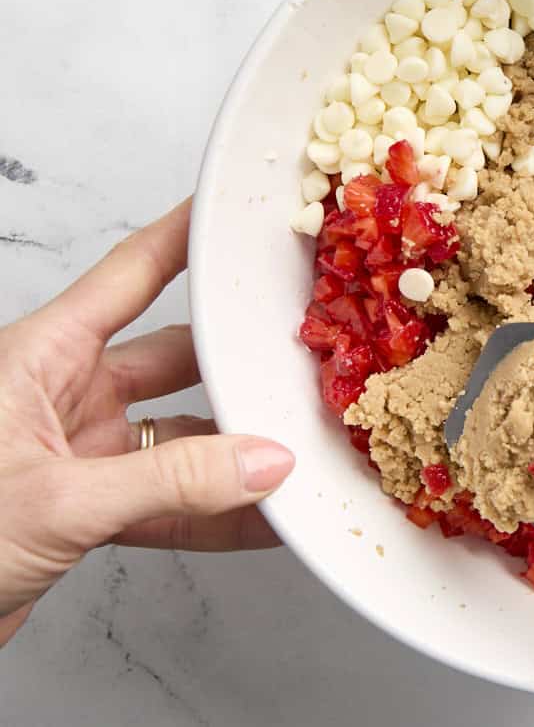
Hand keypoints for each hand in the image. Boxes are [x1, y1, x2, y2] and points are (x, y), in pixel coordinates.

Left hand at [0, 199, 293, 645]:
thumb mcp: (56, 500)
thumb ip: (170, 483)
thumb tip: (265, 464)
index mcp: (40, 356)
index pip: (130, 275)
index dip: (184, 237)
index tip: (234, 212)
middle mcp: (64, 394)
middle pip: (174, 357)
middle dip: (236, 356)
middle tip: (300, 345)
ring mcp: (78, 452)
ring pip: (180, 434)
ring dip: (234, 447)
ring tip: (299, 442)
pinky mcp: (86, 509)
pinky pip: (169, 501)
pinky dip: (216, 512)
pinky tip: (264, 516)